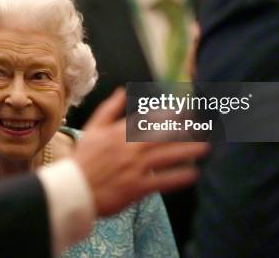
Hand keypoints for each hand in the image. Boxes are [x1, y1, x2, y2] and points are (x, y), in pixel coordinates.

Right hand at [72, 88, 209, 216]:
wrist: (73, 189)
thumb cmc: (83, 159)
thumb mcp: (93, 129)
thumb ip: (109, 109)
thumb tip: (122, 90)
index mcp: (118, 132)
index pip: (148, 119)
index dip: (169, 114)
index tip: (186, 111)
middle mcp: (128, 148)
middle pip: (162, 136)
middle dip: (184, 130)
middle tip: (203, 126)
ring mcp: (133, 168)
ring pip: (166, 156)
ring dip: (187, 151)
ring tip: (205, 147)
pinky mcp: (136, 188)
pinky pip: (162, 182)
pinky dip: (177, 177)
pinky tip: (193, 174)